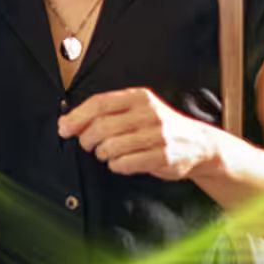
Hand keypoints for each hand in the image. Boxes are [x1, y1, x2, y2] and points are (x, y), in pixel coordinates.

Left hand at [58, 87, 217, 179]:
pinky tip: (121, 163)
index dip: (77, 117)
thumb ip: (106, 113)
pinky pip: (125, 163)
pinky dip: (116, 166)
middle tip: (88, 146)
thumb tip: (66, 123)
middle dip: (87, 140)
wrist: (200, 144)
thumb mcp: (137, 111)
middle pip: (101, 127)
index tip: (64, 129)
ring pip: (111, 147)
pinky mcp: (163, 156)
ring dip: (102, 154)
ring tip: (108, 154)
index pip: (99, 103)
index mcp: (139, 97)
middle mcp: (149, 113)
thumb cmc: (160, 127)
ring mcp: (157, 135)